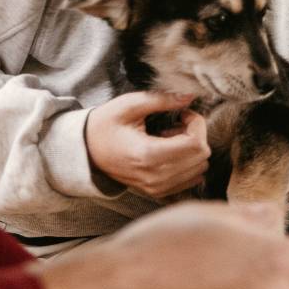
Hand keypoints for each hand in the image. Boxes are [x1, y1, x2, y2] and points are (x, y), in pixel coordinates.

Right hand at [84, 92, 210, 197]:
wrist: (86, 151)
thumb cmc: (106, 125)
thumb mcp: (129, 105)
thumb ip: (162, 99)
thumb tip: (190, 96)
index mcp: (148, 155)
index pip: (196, 144)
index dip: (196, 123)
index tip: (182, 113)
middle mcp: (155, 177)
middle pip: (201, 157)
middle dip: (196, 135)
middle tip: (177, 124)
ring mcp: (157, 188)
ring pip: (199, 169)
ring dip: (192, 150)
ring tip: (170, 138)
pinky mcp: (157, 192)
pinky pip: (190, 180)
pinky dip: (188, 164)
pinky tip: (170, 152)